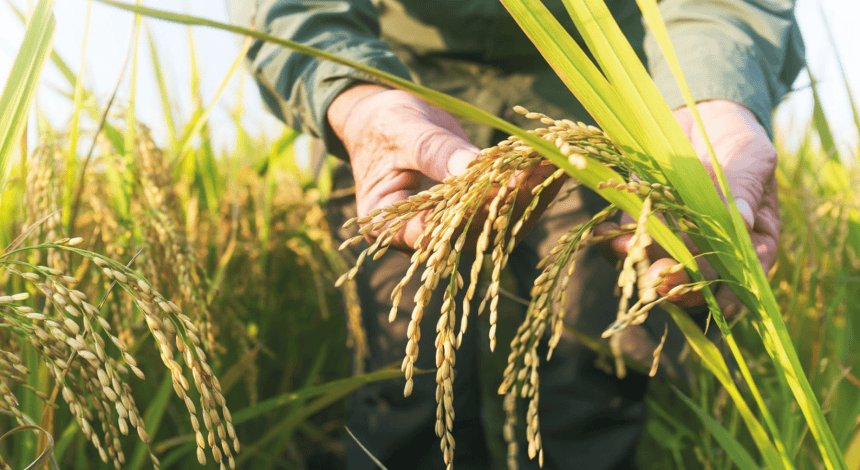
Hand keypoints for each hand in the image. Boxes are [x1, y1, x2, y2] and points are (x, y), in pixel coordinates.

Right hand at [328, 83, 562, 250]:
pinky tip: (549, 162)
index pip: (436, 232)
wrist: (381, 120)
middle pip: (473, 232)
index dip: (471, 212)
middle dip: (511, 200)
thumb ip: (434, 152)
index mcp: (390, 226)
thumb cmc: (382, 124)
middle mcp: (422, 238)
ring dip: (528, 194)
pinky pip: (502, 207)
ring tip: (556, 161)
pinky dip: (526, 186)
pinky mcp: (471, 213)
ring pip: (495, 225)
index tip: (505, 185)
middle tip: (543, 168)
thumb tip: (473, 168)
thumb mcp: (403, 131)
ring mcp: (450, 228)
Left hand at [596, 100, 778, 316]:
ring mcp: (675, 235)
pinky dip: (616, 241)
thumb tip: (743, 222)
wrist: (699, 115)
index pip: (744, 272)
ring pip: (660, 262)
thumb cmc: (737, 138)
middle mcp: (711, 245)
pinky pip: (631, 239)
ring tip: (628, 252)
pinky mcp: (645, 220)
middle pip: (698, 276)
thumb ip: (745, 187)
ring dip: (642, 264)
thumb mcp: (751, 157)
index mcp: (750, 237)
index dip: (734, 291)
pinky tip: (606, 235)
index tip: (721, 302)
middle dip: (679, 281)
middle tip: (662, 278)